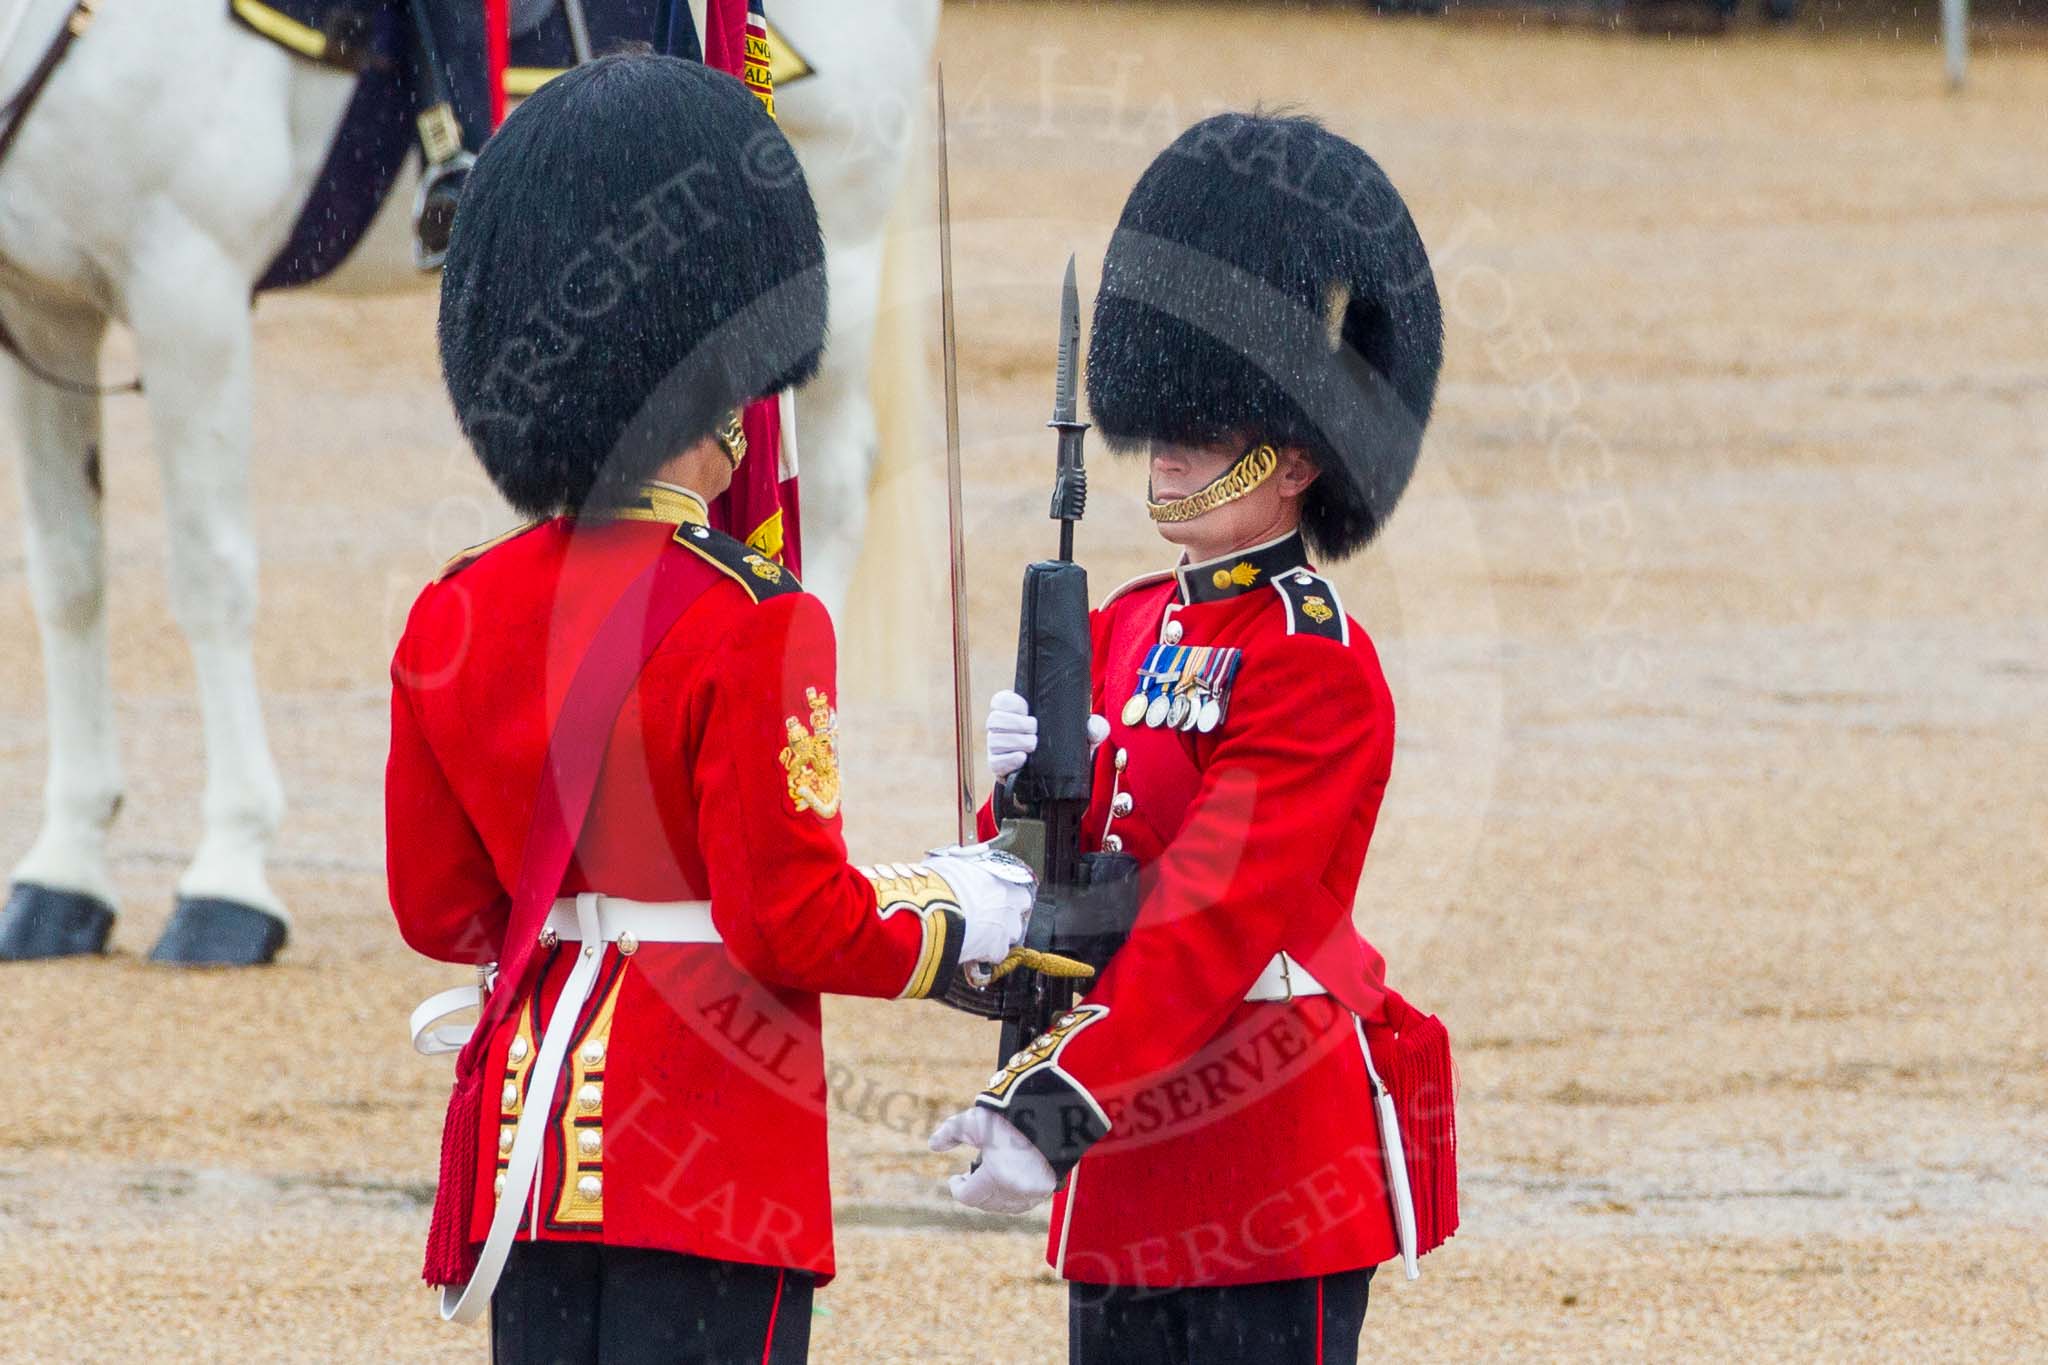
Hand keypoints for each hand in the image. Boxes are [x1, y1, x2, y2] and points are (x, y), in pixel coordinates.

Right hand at [923, 849, 1034, 965]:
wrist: (932, 911)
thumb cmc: (941, 886)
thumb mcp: (952, 866)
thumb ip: (964, 871)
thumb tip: (956, 870)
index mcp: (1002, 884)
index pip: (1020, 894)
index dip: (1009, 900)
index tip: (997, 901)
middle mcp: (1009, 907)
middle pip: (1016, 917)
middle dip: (1004, 920)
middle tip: (985, 919)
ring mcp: (1005, 930)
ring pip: (1009, 937)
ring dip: (997, 937)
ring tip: (976, 936)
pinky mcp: (995, 950)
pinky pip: (995, 954)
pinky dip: (985, 954)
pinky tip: (970, 948)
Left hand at [929, 1106, 1057, 1213]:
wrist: (1055, 1108)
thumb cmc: (1011, 1114)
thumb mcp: (975, 1120)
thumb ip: (950, 1132)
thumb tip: (933, 1144)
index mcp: (997, 1177)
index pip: (969, 1196)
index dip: (957, 1187)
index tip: (954, 1178)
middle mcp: (1017, 1190)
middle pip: (987, 1203)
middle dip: (976, 1191)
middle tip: (970, 1175)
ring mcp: (1036, 1190)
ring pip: (1007, 1206)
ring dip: (994, 1196)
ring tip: (988, 1179)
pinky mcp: (1051, 1185)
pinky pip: (1027, 1202)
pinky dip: (1014, 1197)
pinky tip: (1009, 1182)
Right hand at [988, 691, 1110, 779]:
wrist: (1062, 783)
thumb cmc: (1068, 750)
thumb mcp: (1084, 736)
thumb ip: (1094, 726)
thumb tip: (1092, 727)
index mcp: (1018, 715)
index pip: (1001, 700)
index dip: (1011, 703)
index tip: (1028, 710)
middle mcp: (1004, 731)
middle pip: (994, 719)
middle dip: (1015, 723)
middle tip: (1035, 730)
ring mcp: (999, 750)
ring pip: (994, 739)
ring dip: (1014, 740)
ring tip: (1033, 745)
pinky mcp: (1000, 770)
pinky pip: (995, 762)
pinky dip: (1009, 759)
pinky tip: (1023, 759)